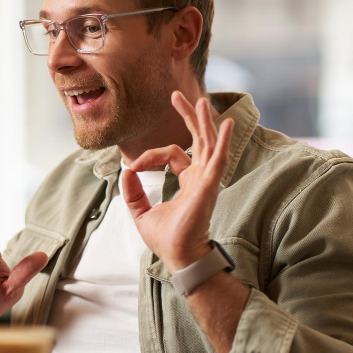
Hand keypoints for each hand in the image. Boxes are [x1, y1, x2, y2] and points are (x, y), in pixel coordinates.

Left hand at [121, 92, 234, 273]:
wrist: (178, 256)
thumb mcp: (141, 212)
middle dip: (188, 116)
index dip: (149, 156)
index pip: (171, 153)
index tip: (133, 166)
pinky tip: (226, 124)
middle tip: (175, 95)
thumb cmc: (166, 239)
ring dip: (204, 121)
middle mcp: (200, 176)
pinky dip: (223, 140)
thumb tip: (125, 172)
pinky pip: (218, 158)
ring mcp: (207, 179)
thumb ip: (133, 192)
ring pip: (208, 143)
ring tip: (201, 100)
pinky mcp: (209, 185)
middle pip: (197, 139)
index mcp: (188, 180)